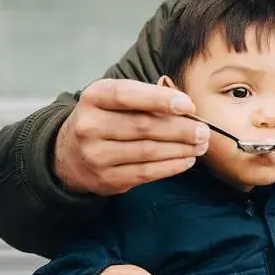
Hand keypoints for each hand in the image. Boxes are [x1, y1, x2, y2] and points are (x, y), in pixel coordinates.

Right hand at [54, 79, 209, 194]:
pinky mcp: (106, 179)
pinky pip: (146, 172)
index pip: (128, 95)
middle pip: (143, 126)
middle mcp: (90, 126)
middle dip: (180, 129)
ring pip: (148, 151)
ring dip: (181, 149)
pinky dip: (171, 166)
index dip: (160, 100)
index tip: (188, 105)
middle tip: (204, 130)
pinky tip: (187, 159)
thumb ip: (145, 99)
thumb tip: (186, 109)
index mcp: (94, 97)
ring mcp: (96, 155)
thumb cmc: (104, 119)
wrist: (70, 154)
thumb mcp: (113, 100)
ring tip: (200, 145)